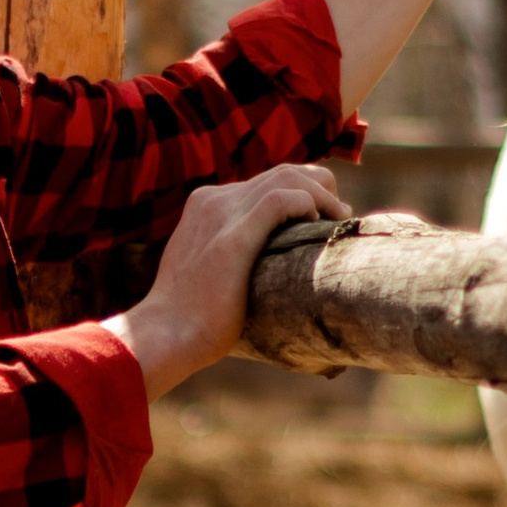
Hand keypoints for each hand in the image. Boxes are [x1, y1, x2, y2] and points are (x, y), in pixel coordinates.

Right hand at [107, 163, 346, 403]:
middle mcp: (213, 200)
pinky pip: (283, 199)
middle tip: (340, 214)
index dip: (302, 191)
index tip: (322, 216)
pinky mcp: (234, 235)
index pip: (265, 181)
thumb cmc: (191, 320)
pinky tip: (321, 223)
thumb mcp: (208, 274)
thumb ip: (230, 259)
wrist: (166, 335)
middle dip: (319, 186)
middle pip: (282, 172)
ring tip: (341, 218)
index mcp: (205, 205)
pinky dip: (311, 204)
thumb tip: (263, 273)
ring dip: (323, 194)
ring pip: (287, 178)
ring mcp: (222, 213)